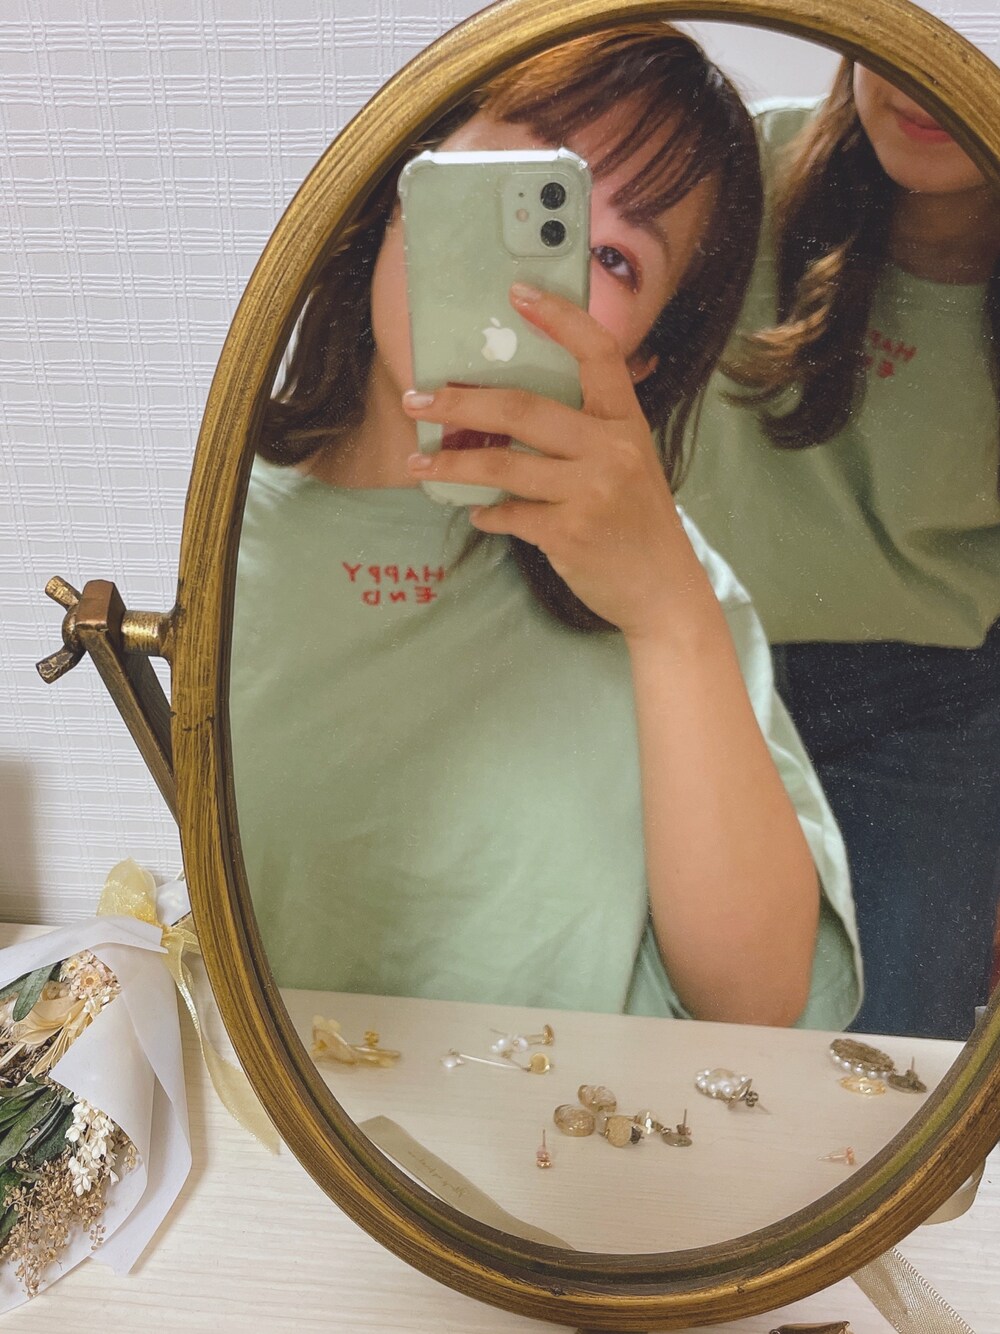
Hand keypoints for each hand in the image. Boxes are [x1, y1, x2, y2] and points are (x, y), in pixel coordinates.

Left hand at [403, 283, 703, 639]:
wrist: (663, 589)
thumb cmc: (637, 521)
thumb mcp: (628, 462)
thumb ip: (586, 432)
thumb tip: (506, 410)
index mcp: (626, 422)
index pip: (597, 353)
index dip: (559, 319)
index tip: (517, 293)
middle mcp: (611, 450)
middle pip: (523, 409)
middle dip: (460, 401)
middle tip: (418, 398)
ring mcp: (591, 492)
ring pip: (503, 465)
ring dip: (451, 463)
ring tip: (417, 463)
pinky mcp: (569, 533)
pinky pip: (509, 515)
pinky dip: (486, 514)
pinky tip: (476, 513)